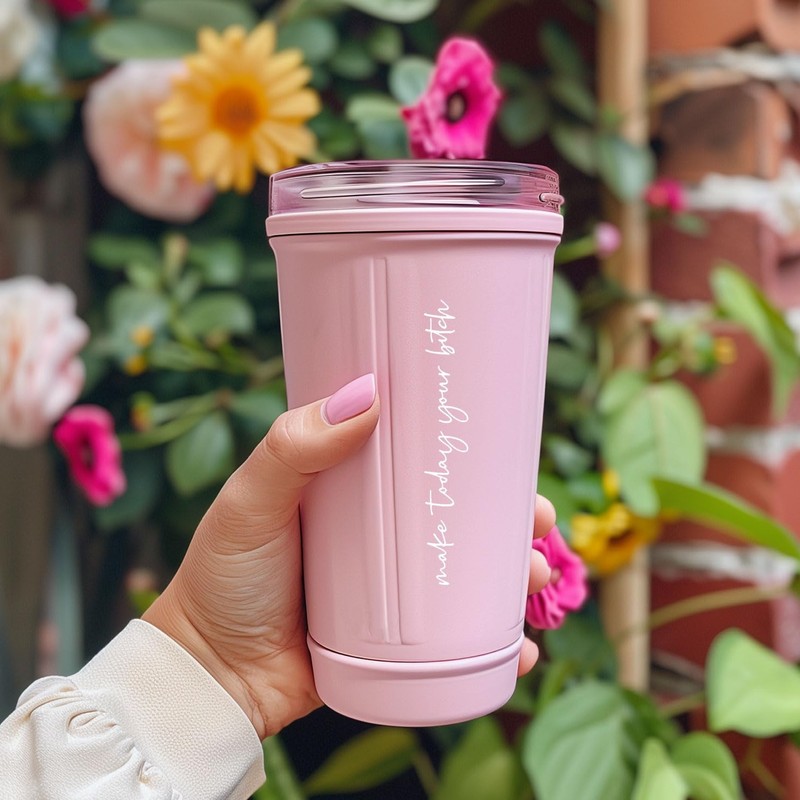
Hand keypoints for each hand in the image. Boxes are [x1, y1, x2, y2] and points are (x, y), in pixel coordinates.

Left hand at [144, 376, 554, 739]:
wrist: (207, 677)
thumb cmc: (223, 579)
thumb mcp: (253, 500)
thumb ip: (295, 446)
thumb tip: (369, 393)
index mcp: (356, 496)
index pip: (427, 467)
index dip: (476, 461)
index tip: (514, 454)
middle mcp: (383, 543)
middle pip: (465, 524)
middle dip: (513, 523)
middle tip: (541, 524)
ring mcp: (394, 598)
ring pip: (473, 582)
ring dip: (518, 580)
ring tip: (536, 578)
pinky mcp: (398, 652)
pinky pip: (459, 647)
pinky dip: (497, 649)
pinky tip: (521, 653)